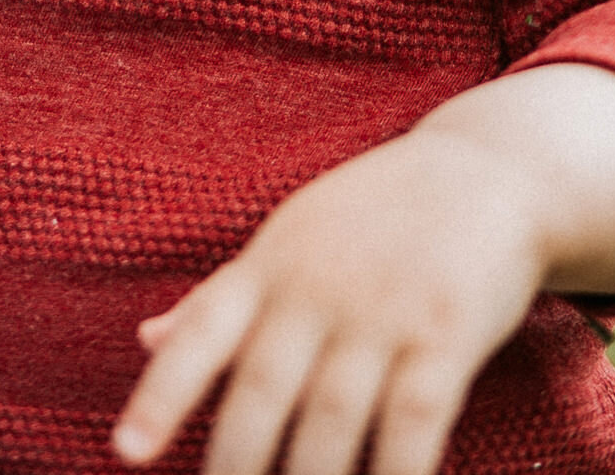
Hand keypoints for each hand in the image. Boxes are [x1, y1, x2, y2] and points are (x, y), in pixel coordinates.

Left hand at [113, 125, 542, 474]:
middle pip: (262, 391)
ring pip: (332, 419)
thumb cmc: (375, 215)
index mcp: (270, 265)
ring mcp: (382, 310)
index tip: (126, 453)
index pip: (202, 334)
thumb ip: (223, 295)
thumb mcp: (290, 237)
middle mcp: (317, 287)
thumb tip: (147, 339)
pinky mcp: (447, 332)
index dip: (161, 395)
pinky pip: (414, 421)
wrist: (488, 169)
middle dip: (236, 466)